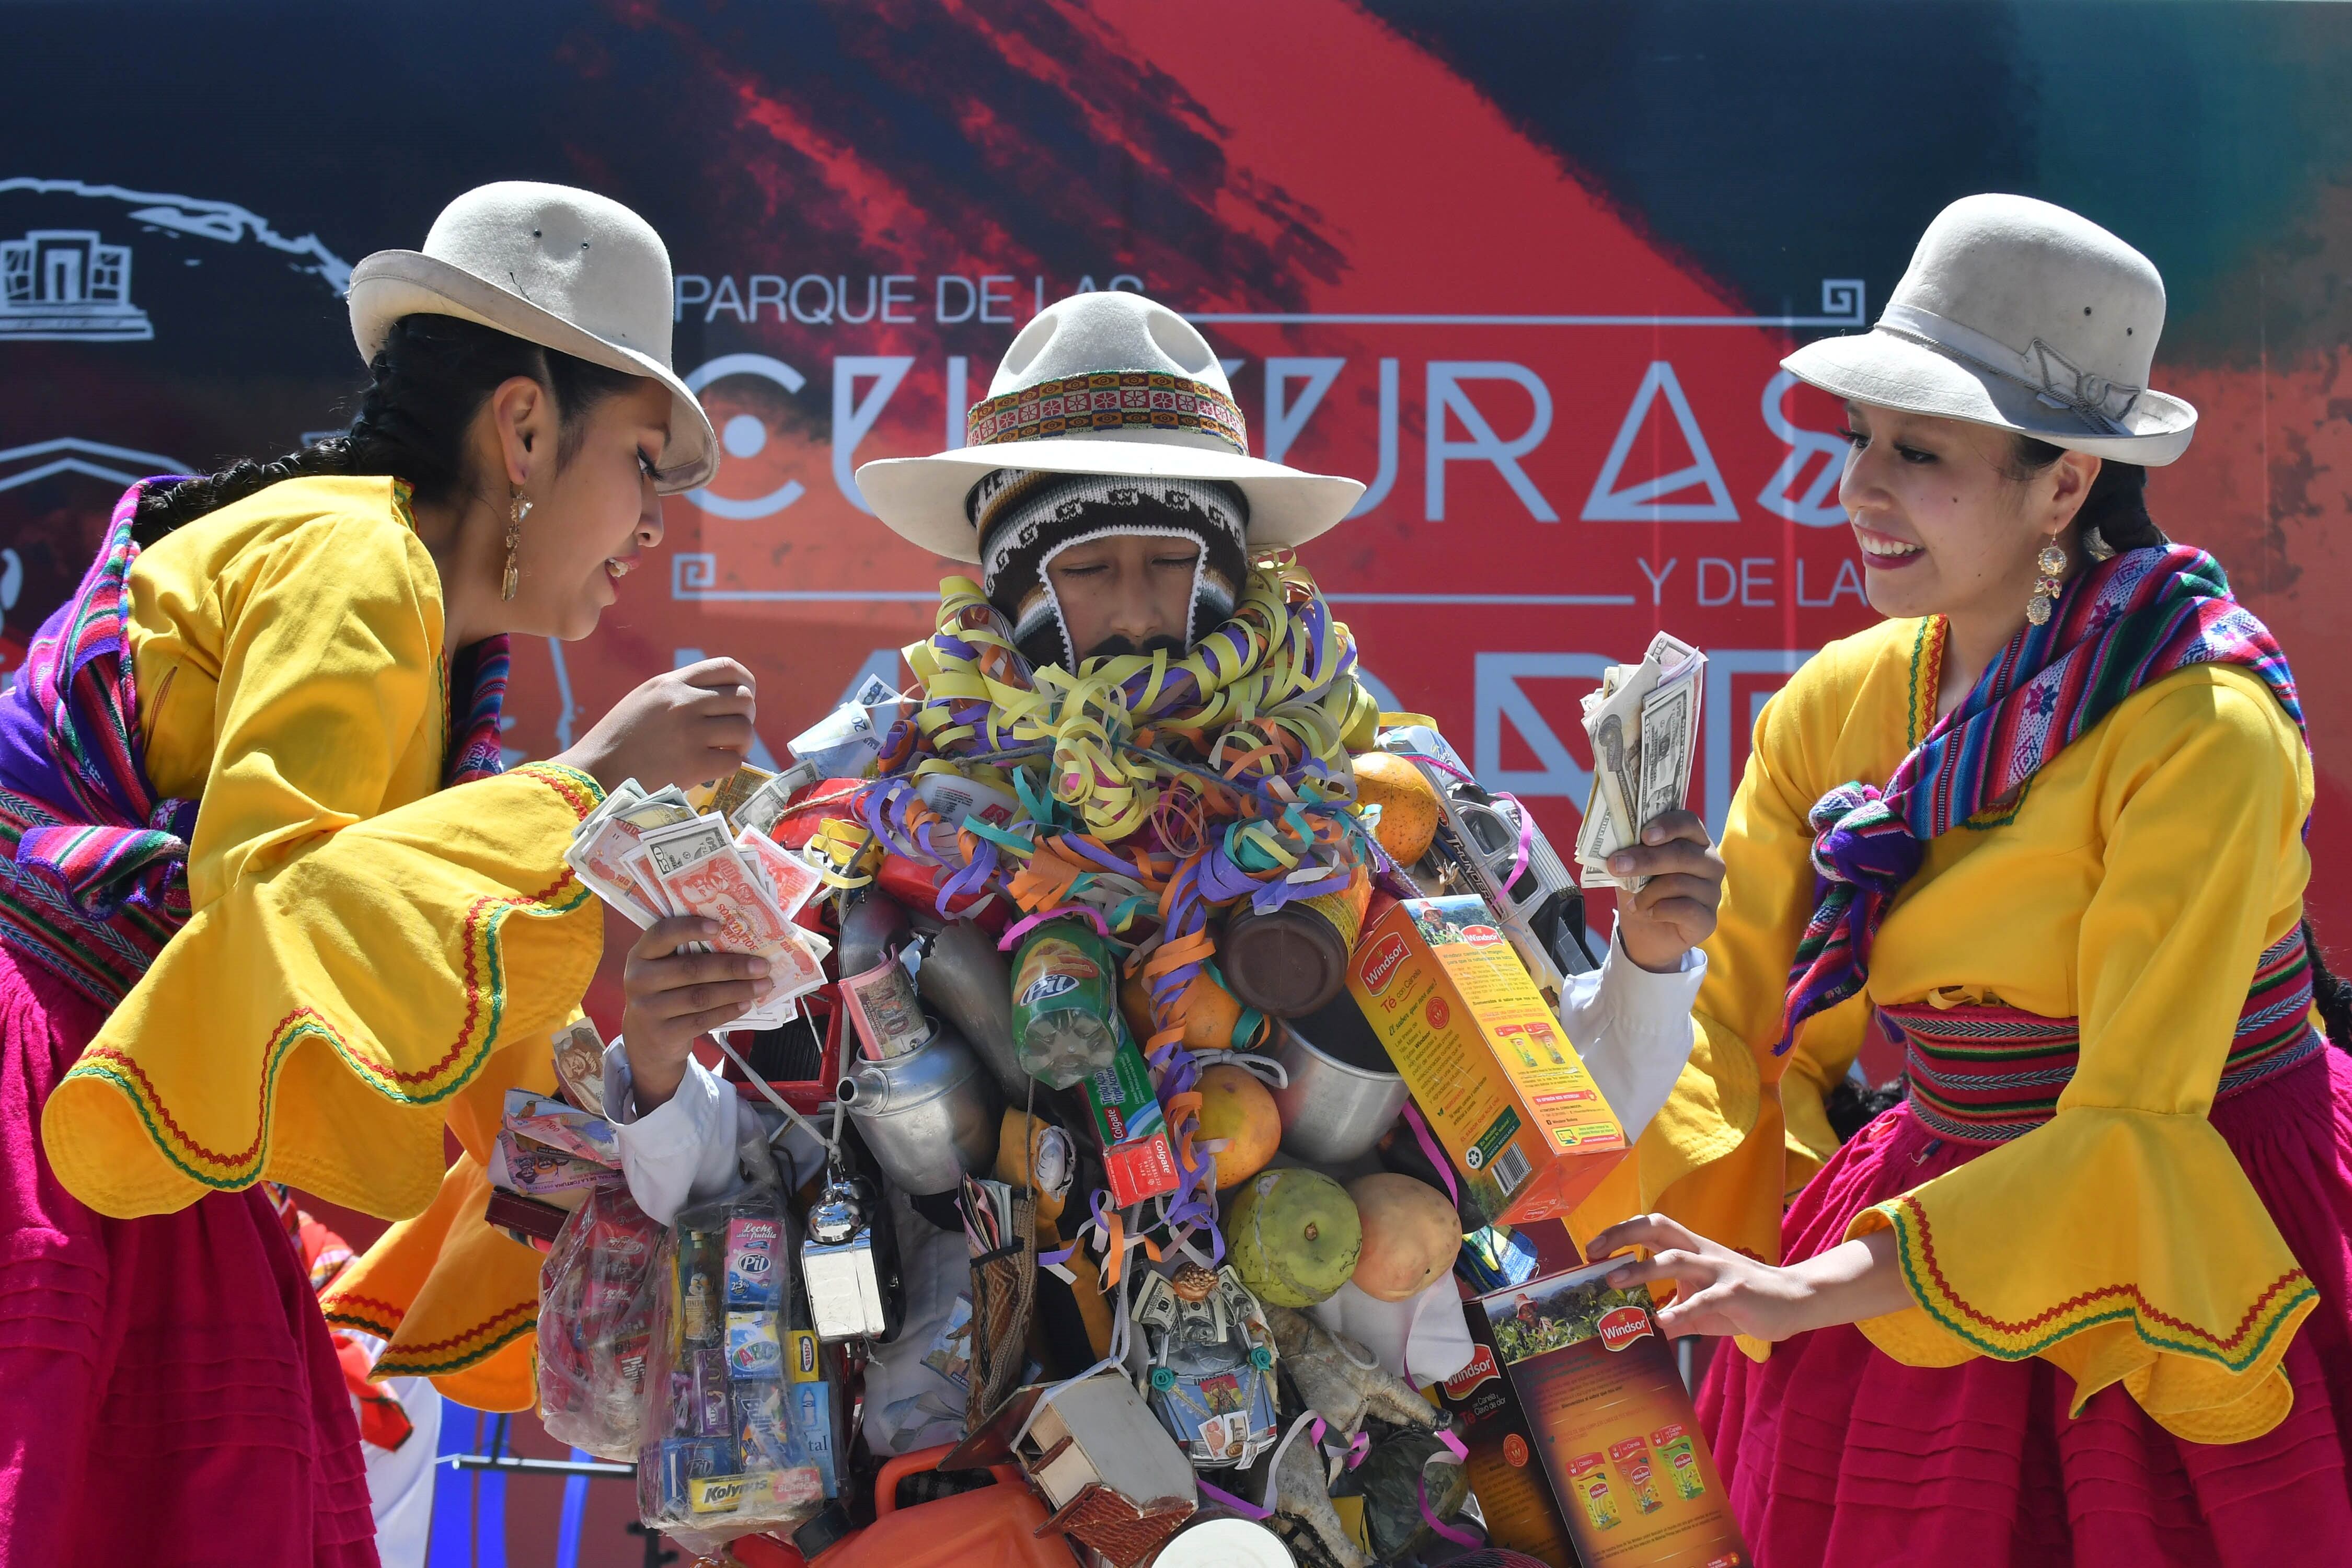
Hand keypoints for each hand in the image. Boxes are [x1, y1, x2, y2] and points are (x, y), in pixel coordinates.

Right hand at [555, 657, 756, 792]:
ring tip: (726, 751)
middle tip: (733, 733)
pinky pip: (734, 760)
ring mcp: (689, 732)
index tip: (745, 699)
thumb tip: (721, 700)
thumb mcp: (645, 701)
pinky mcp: (693, 763)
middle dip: (746, 716)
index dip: (746, 683)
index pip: (727, 667)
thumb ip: (679, 693)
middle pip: (743, 698)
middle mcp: (683, 701)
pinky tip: (715, 769)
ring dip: (742, 743)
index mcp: (670, 683)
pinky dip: (731, 765)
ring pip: (744, 729)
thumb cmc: (617, 741)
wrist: (593, 774)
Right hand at [620, 916, 772, 1109]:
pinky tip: (746, 1004)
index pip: (662, 934)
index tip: (720, 926)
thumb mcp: (665, 968)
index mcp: (641, 954)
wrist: (645, 1040)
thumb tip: (741, 940)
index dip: (690, 928)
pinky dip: (727, 1011)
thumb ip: (688, 953)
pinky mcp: (662, 1033)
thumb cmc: (665, 992)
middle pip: (691, 968)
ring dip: (737, 990)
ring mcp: (647, 1009)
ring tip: (763, 985)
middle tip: (763, 965)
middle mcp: (639, 979)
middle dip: (732, 966)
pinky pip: (701, 1020)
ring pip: (700, 997)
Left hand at [1586, 1212, 1906, 1342]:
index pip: (1653, 1227)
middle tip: (1594, 1254)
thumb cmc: (1745, 1303)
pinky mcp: (1735, 1293)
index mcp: (1694, 1249)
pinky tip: (1663, 1322)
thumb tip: (1650, 1329)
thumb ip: (1679, 1315)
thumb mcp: (1705, 1309)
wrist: (1796, 1300)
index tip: (1594, 1248)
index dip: (1622, 1232)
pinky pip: (1704, 1299)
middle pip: (1659, 1229)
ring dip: (1641, 1268)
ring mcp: (1719, 1270)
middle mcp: (1703, 1253)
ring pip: (1675, 1259)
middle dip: (1623, 1236)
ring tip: (1614, 1281)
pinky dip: (1681, 1309)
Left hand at [1607, 809, 1724, 972]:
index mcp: (1693, 841)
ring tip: (1634, 903)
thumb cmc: (1642, 892)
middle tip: (1617, 865)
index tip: (1644, 835)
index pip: (1688, 822)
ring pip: (1679, 882)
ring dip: (1647, 893)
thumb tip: (1615, 841)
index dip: (1668, 826)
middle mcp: (1710, 863)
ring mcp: (1712, 891)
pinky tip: (1649, 913)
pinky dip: (1660, 910)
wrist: (1647, 935)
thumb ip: (1630, 852)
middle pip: (1682, 853)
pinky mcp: (1709, 919)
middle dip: (1646, 859)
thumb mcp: (1631, 869)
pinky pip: (1686, 909)